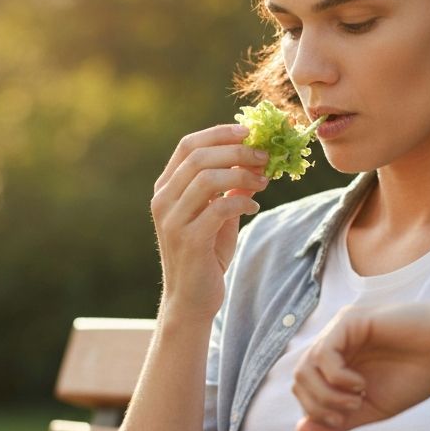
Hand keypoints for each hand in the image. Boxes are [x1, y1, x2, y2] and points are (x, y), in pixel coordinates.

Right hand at [151, 124, 270, 320]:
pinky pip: (219, 208)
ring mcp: (172, 220)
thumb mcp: (219, 215)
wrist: (191, 300)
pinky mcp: (188, 240)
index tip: (250, 131)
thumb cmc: (206, 255)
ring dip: (242, 174)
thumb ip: (231, 188)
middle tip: (266, 155)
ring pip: (207, 178)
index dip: (220, 133)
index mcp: (166, 188)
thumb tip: (256, 160)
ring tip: (265, 181)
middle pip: (199, 156)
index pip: (188, 145)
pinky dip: (242, 202)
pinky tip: (254, 207)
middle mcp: (163, 200)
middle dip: (237, 150)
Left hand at [291, 299, 429, 430]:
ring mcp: (339, 331)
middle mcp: (333, 344)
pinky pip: (324, 353)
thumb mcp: (373, 409)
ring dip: (328, 394)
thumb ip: (338, 421)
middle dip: (319, 406)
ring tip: (357, 399)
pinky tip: (360, 384)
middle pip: (299, 379)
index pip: (303, 389)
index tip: (343, 421)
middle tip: (351, 411)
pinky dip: (337, 377)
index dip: (315, 412)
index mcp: (336, 363)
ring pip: (305, 368)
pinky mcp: (349, 321)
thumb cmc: (415, 375)